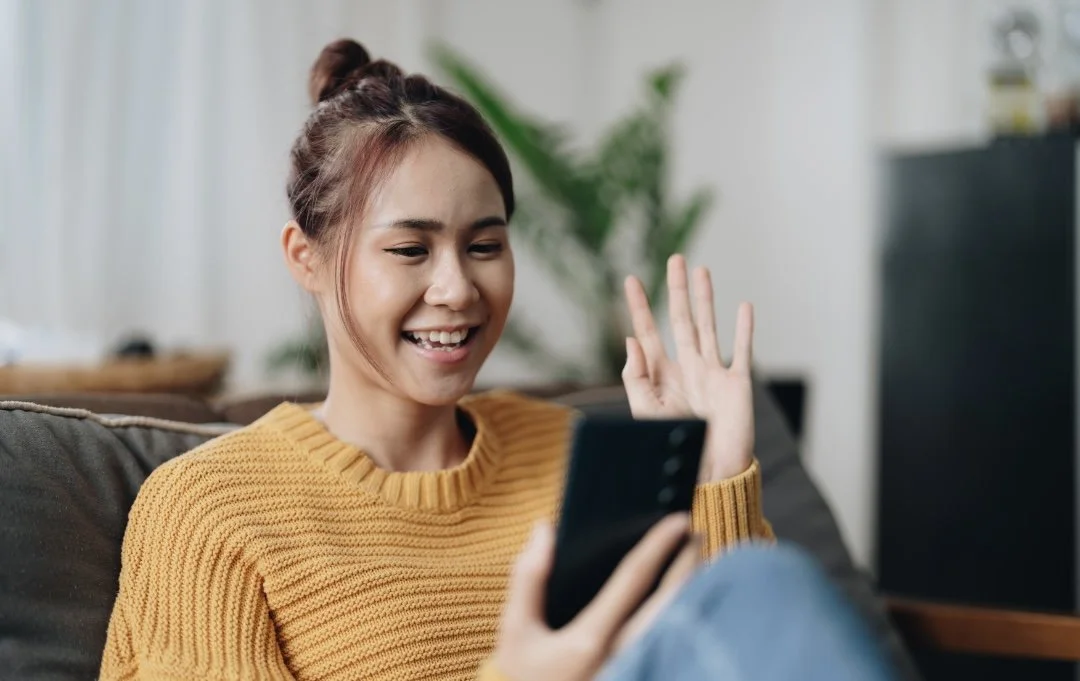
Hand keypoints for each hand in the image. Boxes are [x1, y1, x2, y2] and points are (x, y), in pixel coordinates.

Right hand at [492, 515, 698, 680]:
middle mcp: (623, 656)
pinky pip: (673, 644)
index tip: (677, 520)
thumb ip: (528, 577)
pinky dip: (682, 618)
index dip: (658, 545)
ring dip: (689, 590)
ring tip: (695, 563)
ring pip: (678, 625)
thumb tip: (543, 528)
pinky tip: (682, 602)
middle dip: (688, 564)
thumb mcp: (515, 629)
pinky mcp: (642, 678)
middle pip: (670, 601)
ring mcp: (637, 671)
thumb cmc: (521, 678)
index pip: (634, 579)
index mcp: (591, 639)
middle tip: (697, 534)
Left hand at [623, 254, 754, 481]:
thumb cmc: (676, 448)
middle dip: (676, 289)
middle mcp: (687, 368)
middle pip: (680, 320)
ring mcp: (713, 373)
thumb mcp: (646, 412)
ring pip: (708, 326)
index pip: (646, 333)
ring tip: (702, 270)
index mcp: (661, 376)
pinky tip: (743, 306)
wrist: (710, 473)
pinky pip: (741, 350)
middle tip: (675, 259)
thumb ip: (636, 377)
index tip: (630, 280)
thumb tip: (631, 340)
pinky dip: (744, 328)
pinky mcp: (736, 383)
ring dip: (706, 299)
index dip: (638, 307)